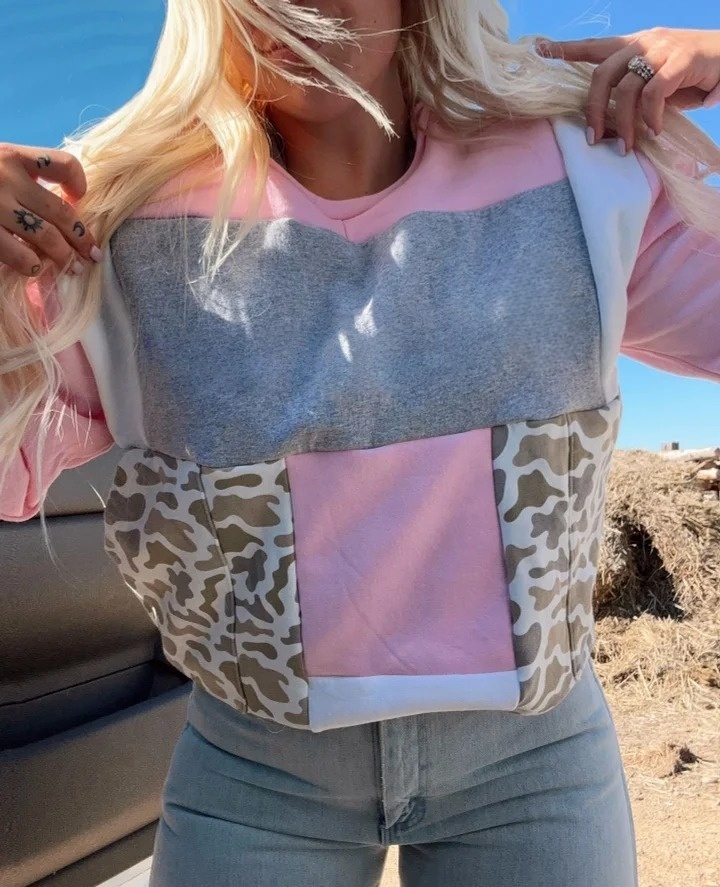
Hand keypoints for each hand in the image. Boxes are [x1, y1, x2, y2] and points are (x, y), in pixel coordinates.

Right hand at [0, 143, 101, 277]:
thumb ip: (17, 173)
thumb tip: (60, 199)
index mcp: (11, 156)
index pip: (63, 164)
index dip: (79, 183)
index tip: (80, 198)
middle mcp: (6, 178)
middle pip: (61, 211)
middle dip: (82, 237)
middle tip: (91, 255)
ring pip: (46, 236)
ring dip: (64, 257)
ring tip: (72, 269)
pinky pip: (18, 254)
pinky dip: (32, 265)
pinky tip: (34, 269)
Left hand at [538, 28, 719, 151]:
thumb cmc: (694, 76)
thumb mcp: (658, 84)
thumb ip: (634, 95)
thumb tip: (609, 123)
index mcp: (635, 45)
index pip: (595, 47)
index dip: (568, 50)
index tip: (540, 50)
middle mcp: (645, 43)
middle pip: (602, 72)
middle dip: (593, 109)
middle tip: (593, 138)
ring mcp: (662, 50)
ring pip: (626, 88)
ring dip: (621, 122)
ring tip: (624, 146)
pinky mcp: (682, 61)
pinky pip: (654, 93)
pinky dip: (650, 117)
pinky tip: (654, 131)